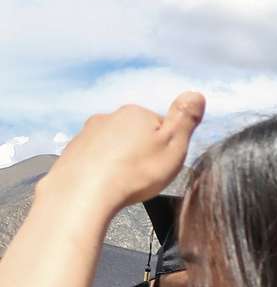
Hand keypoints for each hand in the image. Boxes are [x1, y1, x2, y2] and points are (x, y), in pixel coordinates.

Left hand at [38, 92, 205, 216]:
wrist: (83, 193)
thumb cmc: (136, 171)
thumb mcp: (173, 145)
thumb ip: (185, 119)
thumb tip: (196, 93)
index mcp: (137, 113)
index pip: (160, 124)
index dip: (167, 145)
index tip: (164, 163)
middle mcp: (109, 116)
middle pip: (135, 133)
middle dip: (141, 150)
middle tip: (146, 175)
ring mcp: (87, 133)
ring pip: (113, 145)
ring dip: (120, 159)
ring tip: (125, 183)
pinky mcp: (71, 151)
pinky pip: (93, 158)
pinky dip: (101, 169)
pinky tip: (105, 185)